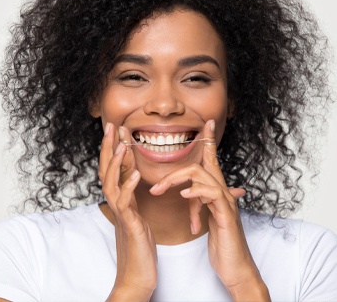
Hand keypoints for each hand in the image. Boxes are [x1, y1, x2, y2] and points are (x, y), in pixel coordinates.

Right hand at [99, 123, 156, 301]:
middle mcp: (117, 203)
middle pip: (107, 170)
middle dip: (109, 147)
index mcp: (121, 199)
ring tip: (122, 144)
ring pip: (112, 184)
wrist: (137, 276)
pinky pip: (126, 204)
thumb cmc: (139, 245)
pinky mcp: (129, 225)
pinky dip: (129, 187)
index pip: (114, 168)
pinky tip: (135, 175)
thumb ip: (132, 196)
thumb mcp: (137, 215)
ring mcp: (121, 214)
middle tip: (111, 126)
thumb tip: (132, 178)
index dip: (114, 148)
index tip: (117, 129)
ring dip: (116, 163)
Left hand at [150, 120, 269, 300]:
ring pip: (203, 175)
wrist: (236, 266)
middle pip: (201, 165)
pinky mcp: (226, 215)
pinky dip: (196, 192)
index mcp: (215, 190)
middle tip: (155, 187)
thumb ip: (200, 201)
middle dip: (174, 172)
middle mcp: (222, 191)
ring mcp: (225, 202)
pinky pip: (212, 194)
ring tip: (159, 191)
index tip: (206, 124)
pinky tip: (184, 196)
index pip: (211, 160)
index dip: (209, 141)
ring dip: (177, 180)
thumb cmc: (221, 240)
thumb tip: (191, 191)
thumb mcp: (207, 217)